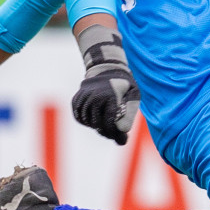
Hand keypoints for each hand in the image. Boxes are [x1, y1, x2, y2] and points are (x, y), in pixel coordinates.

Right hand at [71, 23, 139, 144]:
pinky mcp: (76, 99)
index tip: (121, 140)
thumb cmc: (124, 85)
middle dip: (107, 132)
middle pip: (97, 123)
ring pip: (87, 121)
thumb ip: (130, 112)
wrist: (106, 69)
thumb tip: (123, 130)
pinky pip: (78, 116)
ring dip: (97, 127)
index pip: (109, 122)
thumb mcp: (133, 94)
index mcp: (109, 95)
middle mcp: (94, 96)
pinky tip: (96, 119)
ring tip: (106, 125)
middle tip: (115, 135)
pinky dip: (86, 121)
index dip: (115, 134)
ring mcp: (83, 97)